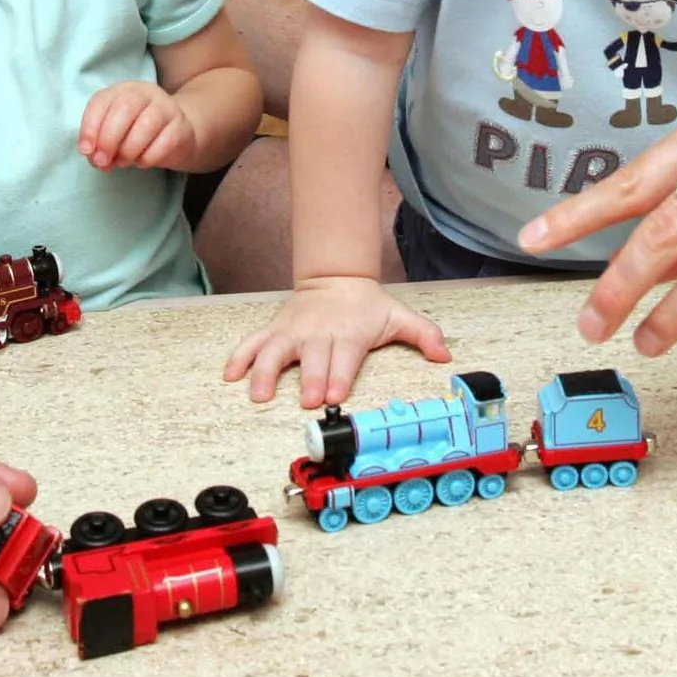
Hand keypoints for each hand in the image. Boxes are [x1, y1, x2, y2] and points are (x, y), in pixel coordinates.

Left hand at [79, 80, 197, 170]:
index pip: (101, 102)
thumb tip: (94, 157)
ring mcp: (167, 108)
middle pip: (124, 109)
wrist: (177, 134)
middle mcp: (146, 93)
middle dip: (108, 139)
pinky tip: (142, 162)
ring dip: (128, 150)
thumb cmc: (137, 132)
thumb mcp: (115, 132)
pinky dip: (148, 158)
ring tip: (123, 162)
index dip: (90, 128)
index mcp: (123, 90)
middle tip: (103, 161)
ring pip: (146, 125)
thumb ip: (100, 142)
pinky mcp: (181, 127)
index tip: (86, 150)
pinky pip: (164, 143)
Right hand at [222, 275, 451, 406]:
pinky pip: (252, 343)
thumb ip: (423, 334)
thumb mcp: (398, 315)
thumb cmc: (366, 305)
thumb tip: (445, 354)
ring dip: (266, 372)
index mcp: (348, 334)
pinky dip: (240, 357)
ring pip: (274, 351)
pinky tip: (231, 375)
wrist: (336, 277)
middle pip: (311, 358)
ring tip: (259, 393)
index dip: (338, 376)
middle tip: (307, 399)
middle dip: (308, 378)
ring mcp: (293, 332)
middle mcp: (318, 334)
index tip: (333, 394)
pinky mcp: (275, 331)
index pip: (343, 358)